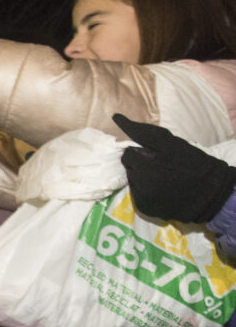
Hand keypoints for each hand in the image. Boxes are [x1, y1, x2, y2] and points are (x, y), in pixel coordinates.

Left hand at [113, 113, 235, 223]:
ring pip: (132, 182)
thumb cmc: (192, 162)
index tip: (154, 155)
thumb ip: (142, 132)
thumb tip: (116, 117)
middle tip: (160, 167)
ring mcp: (141, 197)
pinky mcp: (144, 209)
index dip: (140, 153)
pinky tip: (161, 190)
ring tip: (162, 178)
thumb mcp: (171, 143)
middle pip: (129, 168)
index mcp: (145, 163)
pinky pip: (137, 196)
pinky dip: (145, 192)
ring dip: (142, 178)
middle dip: (140, 165)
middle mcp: (139, 182)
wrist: (211, 192)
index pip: (128, 154)